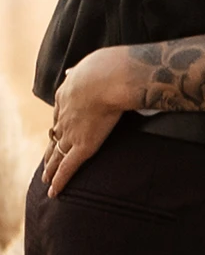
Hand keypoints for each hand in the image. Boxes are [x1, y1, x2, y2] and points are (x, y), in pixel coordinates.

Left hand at [43, 49, 132, 195]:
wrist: (109, 78)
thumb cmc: (108, 67)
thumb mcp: (95, 62)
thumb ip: (93, 67)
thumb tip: (94, 63)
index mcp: (68, 94)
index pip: (61, 113)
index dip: (60, 123)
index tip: (59, 129)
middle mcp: (65, 115)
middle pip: (55, 135)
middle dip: (51, 147)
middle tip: (47, 158)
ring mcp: (71, 132)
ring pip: (57, 153)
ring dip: (50, 167)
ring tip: (46, 178)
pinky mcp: (82, 147)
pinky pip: (68, 167)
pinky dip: (60, 181)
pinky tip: (53, 192)